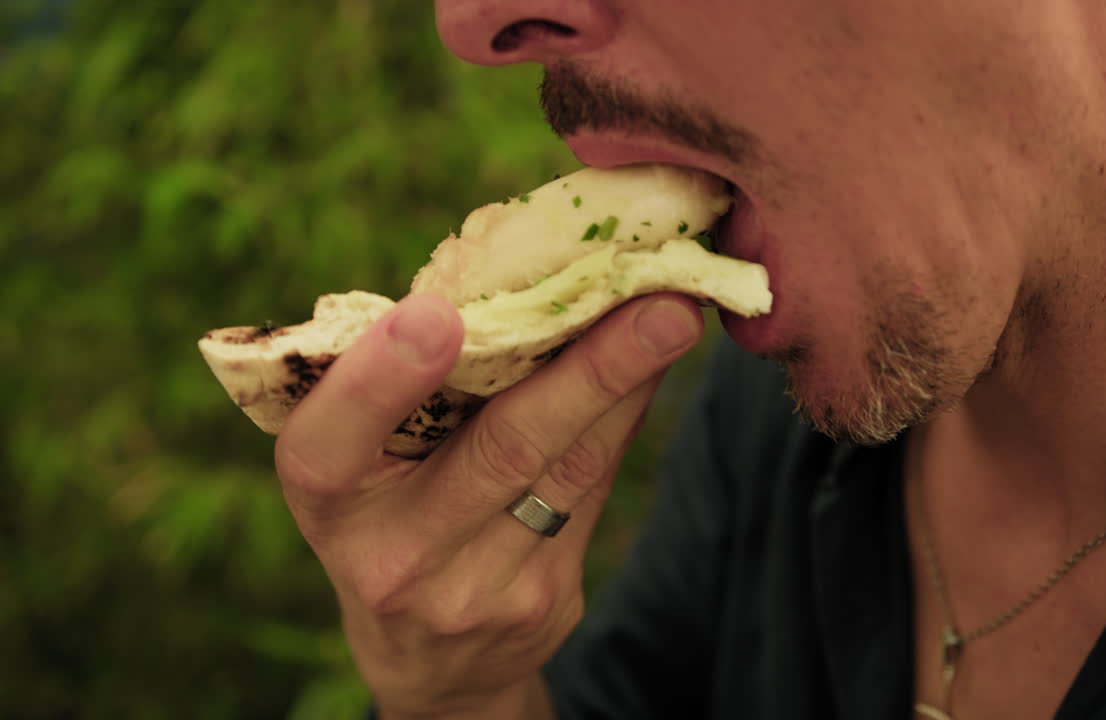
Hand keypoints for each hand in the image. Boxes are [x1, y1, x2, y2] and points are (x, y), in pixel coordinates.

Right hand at [273, 292, 702, 718]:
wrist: (430, 660)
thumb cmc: (385, 518)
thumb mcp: (359, 468)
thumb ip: (404, 395)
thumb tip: (511, 282)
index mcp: (329, 501)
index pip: (330, 443)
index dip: (378, 379)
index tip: (435, 315)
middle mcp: (397, 554)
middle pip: (499, 451)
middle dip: (586, 372)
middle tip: (654, 305)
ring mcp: (476, 586)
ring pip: (569, 469)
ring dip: (629, 385)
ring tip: (676, 318)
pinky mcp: (543, 599)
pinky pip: (594, 490)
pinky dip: (624, 417)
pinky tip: (653, 368)